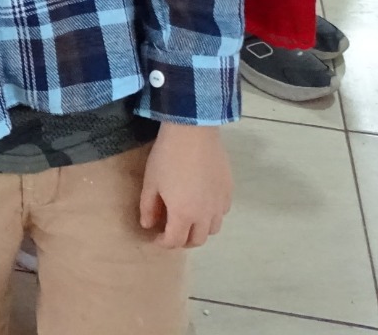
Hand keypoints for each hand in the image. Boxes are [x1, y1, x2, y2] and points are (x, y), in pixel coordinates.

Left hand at [140, 123, 232, 248]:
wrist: (193, 133)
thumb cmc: (167, 157)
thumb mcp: (151, 182)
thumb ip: (148, 207)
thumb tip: (148, 225)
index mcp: (183, 215)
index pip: (175, 241)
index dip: (163, 243)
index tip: (156, 236)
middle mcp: (205, 215)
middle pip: (197, 240)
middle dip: (182, 241)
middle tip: (171, 232)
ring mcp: (220, 204)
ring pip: (213, 229)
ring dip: (199, 230)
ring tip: (188, 219)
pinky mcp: (229, 191)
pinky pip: (222, 212)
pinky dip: (212, 216)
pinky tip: (202, 203)